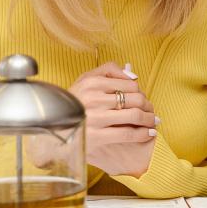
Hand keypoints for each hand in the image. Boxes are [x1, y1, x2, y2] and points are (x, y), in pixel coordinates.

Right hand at [70, 62, 157, 176]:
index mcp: (91, 82)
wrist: (53, 131)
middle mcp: (93, 98)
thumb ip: (108, 70)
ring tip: (153, 122)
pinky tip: (149, 134)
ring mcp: (96, 118)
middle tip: (151, 112)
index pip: (130, 85)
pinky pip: (129, 133)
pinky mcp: (98, 136)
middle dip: (149, 106)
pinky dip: (144, 133)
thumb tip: (134, 76)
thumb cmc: (74, 104)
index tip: (143, 100)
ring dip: (150, 119)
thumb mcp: (85, 80)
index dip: (141, 93)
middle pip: (136, 99)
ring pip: (135, 115)